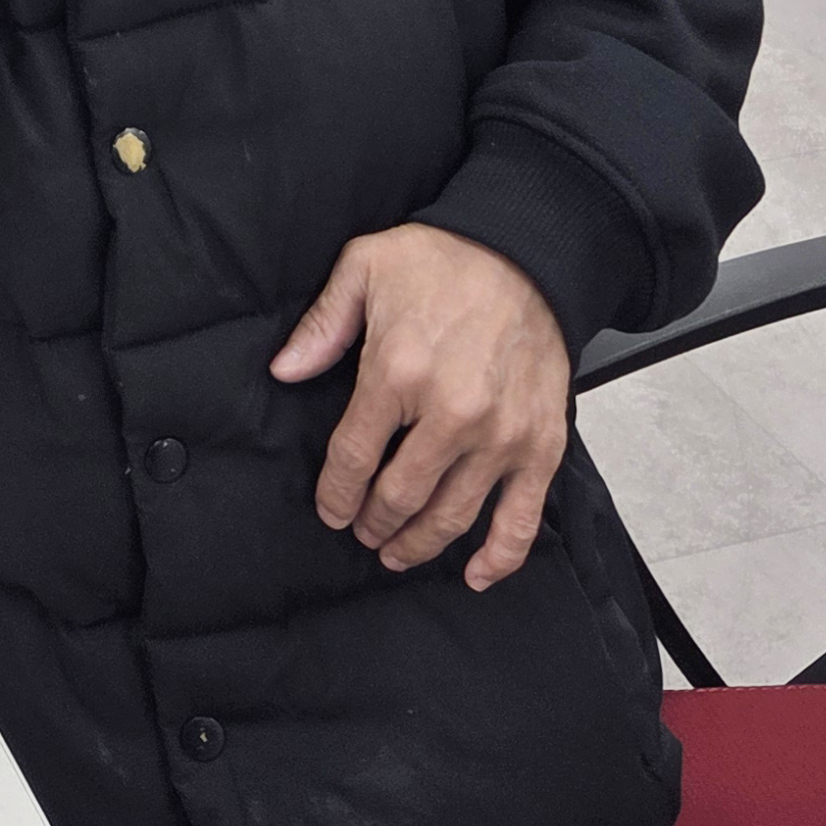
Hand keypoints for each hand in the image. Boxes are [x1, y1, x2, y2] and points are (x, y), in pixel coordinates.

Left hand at [272, 225, 571, 589]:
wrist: (529, 251)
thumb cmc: (444, 258)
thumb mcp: (364, 267)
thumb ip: (322, 326)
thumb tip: (283, 370)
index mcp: (398, 373)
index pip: (353, 459)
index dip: (336, 495)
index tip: (330, 511)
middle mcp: (451, 414)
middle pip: (399, 497)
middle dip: (373, 523)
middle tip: (363, 531)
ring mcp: (500, 436)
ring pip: (451, 516)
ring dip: (419, 544)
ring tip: (398, 551)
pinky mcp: (541, 445)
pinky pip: (521, 519)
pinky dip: (499, 557)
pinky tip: (475, 575)